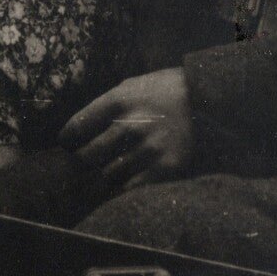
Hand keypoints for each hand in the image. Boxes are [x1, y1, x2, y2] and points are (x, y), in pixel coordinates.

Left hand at [58, 67, 193, 189]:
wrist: (209, 99)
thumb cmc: (165, 91)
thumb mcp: (132, 86)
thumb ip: (105, 106)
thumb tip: (75, 132)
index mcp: (118, 101)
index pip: (77, 128)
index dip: (67, 141)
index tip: (68, 146)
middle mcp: (130, 125)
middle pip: (87, 157)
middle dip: (80, 164)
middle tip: (79, 167)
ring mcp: (148, 149)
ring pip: (107, 176)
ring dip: (103, 178)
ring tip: (104, 175)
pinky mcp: (165, 168)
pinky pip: (131, 189)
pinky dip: (124, 189)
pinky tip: (124, 183)